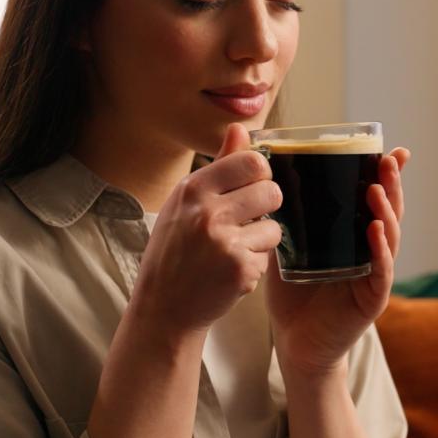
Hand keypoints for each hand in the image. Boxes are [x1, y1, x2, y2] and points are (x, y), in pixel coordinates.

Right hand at [132, 123, 281, 337]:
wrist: (163, 308)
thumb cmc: (174, 253)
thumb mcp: (185, 203)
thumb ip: (219, 166)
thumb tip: (241, 128)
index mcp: (192, 189)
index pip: (251, 161)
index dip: (259, 175)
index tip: (250, 189)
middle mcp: (207, 211)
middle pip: (270, 190)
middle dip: (265, 206)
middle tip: (246, 222)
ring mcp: (224, 241)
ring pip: (274, 225)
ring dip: (261, 239)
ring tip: (234, 250)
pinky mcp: (240, 268)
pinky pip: (268, 255)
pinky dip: (254, 265)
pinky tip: (230, 272)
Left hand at [265, 142, 410, 374]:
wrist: (294, 344)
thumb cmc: (292, 296)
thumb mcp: (285, 248)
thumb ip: (281, 218)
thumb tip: (261, 179)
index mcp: (353, 237)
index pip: (373, 200)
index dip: (384, 176)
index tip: (388, 149)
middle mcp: (370, 252)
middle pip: (388, 211)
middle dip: (390, 184)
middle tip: (388, 158)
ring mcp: (374, 275)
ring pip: (390, 237)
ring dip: (387, 210)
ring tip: (378, 187)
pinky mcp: (371, 299)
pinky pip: (380, 271)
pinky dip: (380, 249)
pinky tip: (376, 230)